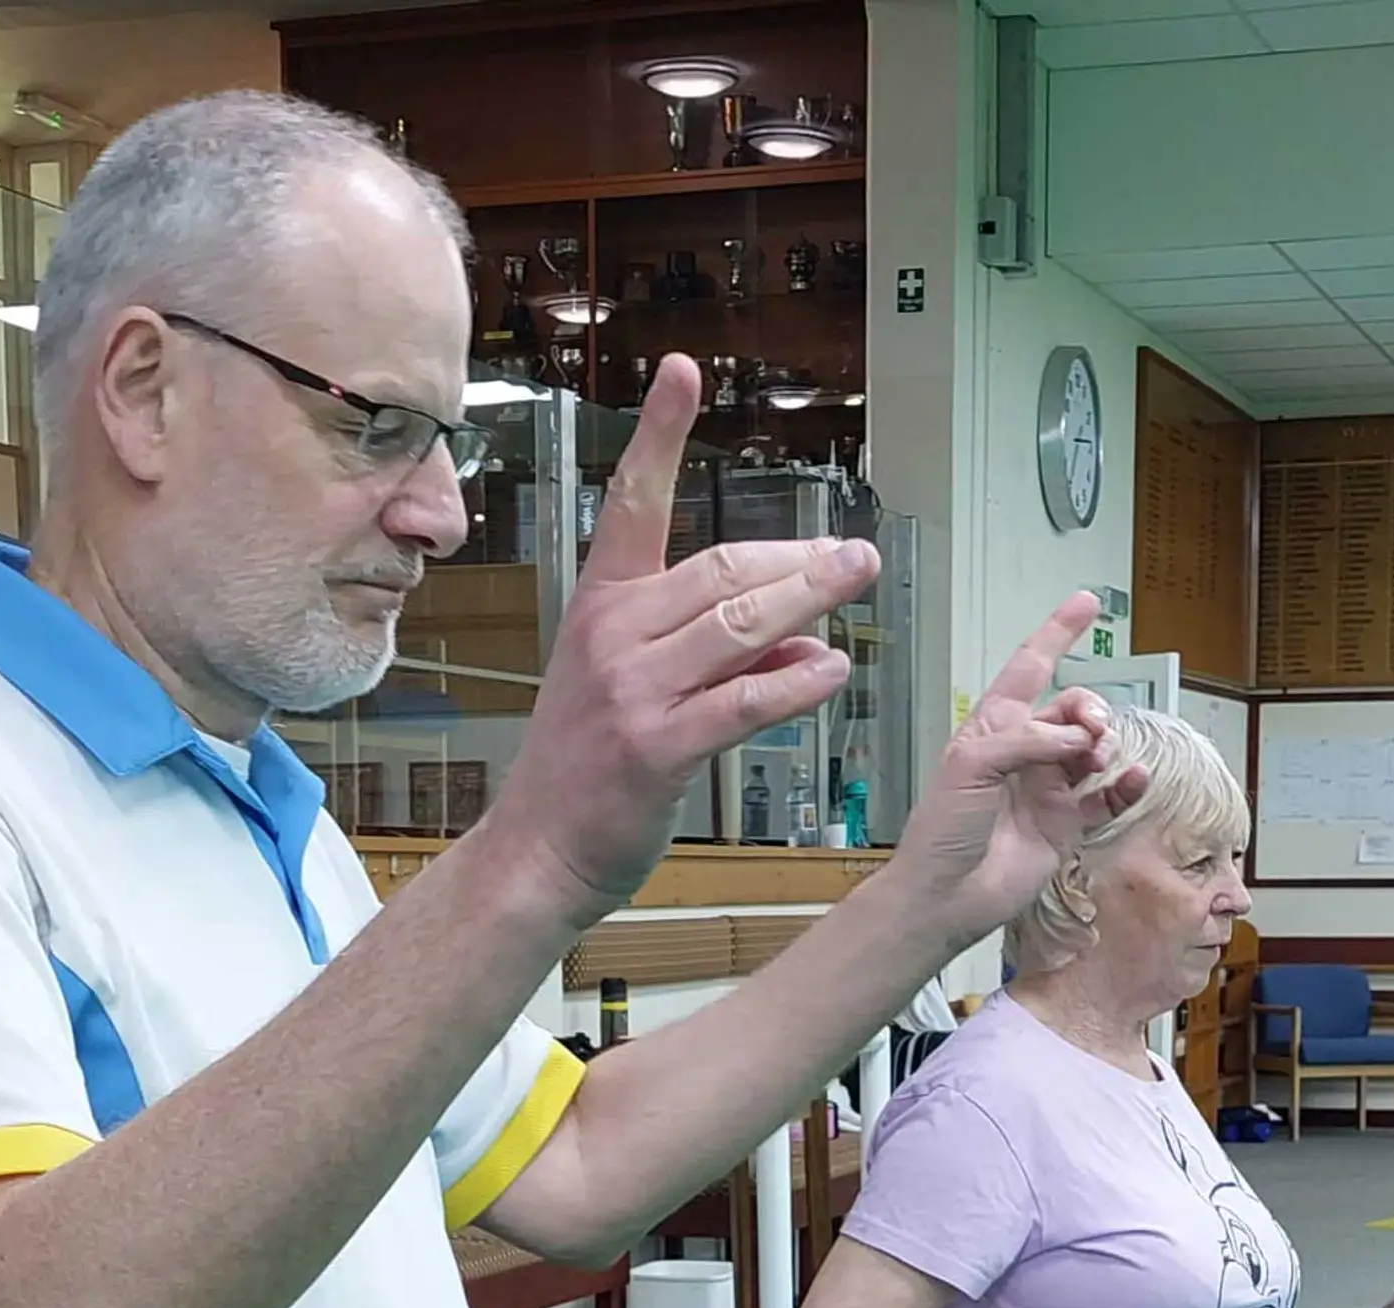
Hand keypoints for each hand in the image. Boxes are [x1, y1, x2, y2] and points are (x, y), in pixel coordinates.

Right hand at [491, 355, 879, 913]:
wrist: (536, 850)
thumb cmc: (585, 771)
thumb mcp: (630, 689)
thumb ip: (712, 655)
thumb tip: (798, 632)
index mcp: (599, 609)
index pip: (632, 504)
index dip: (660, 435)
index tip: (683, 372)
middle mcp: (612, 638)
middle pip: (719, 570)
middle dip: (795, 557)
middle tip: (853, 552)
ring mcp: (632, 693)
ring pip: (737, 625)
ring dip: (808, 598)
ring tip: (856, 580)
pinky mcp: (656, 749)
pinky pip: (741, 701)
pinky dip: (793, 681)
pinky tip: (830, 669)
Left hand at [885, 594, 1150, 949]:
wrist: (946, 894)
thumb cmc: (943, 828)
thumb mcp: (973, 764)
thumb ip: (1029, 739)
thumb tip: (1082, 739)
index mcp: (993, 729)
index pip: (1029, 668)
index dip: (1056, 633)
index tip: (1086, 602)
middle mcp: (1023, 754)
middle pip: (1073, 709)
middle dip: (1091, 710)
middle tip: (1091, 732)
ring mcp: (1046, 789)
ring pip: (1094, 749)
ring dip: (1105, 745)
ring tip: (1098, 761)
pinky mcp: (1065, 826)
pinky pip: (1107, 799)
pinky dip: (1126, 786)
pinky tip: (1133, 779)